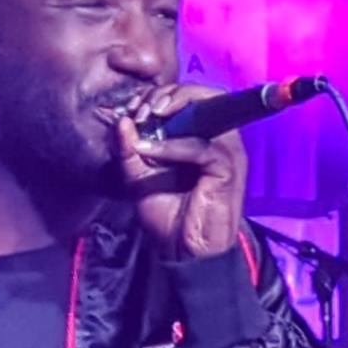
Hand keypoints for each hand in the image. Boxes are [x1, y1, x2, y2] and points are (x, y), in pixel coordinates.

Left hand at [108, 83, 245, 260]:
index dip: (162, 95)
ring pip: (205, 110)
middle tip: (140, 110)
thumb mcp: (139, 178)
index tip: (133, 108)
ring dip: (171, 110)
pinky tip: (150, 150)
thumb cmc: (168, 216)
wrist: (183, 252)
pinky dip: (172, 145)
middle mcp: (219, 137)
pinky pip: (201, 146)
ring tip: (143, 121)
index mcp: (202, 136)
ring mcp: (226, 150)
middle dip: (167, 96)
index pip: (189, 98)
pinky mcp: (227, 167)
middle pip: (201, 95)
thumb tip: (120, 121)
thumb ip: (129, 151)